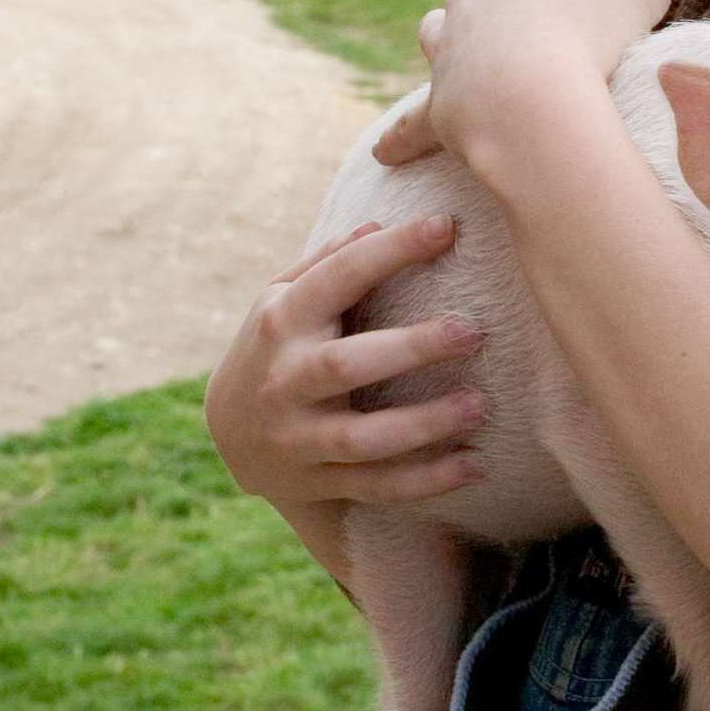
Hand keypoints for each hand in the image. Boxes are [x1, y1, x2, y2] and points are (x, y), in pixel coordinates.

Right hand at [204, 216, 489, 520]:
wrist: (230, 432)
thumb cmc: (277, 345)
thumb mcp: (282, 297)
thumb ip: (328, 263)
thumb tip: (377, 224)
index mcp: (282, 321)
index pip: (338, 278)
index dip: (391, 250)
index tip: (446, 227)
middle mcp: (286, 380)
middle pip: (345, 366)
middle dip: (410, 349)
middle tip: (472, 331)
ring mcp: (299, 437)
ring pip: (361, 439)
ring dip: (423, 425)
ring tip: (479, 405)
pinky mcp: (318, 481)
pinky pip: (375, 486)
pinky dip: (424, 482)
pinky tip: (473, 465)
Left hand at [374, 0, 673, 174]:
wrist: (532, 106)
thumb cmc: (586, 46)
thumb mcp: (632, 11)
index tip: (611, 17)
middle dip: (528, 15)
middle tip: (568, 49)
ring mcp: (449, 40)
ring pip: (445, 32)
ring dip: (463, 45)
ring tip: (492, 71)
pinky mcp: (438, 92)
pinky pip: (416, 117)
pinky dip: (405, 134)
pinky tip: (388, 152)